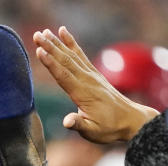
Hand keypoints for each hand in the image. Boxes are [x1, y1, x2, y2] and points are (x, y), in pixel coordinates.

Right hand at [33, 27, 158, 142]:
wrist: (130, 120)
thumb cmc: (109, 128)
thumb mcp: (93, 132)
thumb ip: (78, 125)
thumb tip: (66, 122)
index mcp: (84, 94)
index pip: (64, 76)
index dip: (51, 63)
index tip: (40, 51)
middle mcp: (87, 80)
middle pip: (66, 61)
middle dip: (51, 47)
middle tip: (37, 35)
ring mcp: (91, 75)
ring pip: (71, 55)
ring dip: (57, 43)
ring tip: (44, 32)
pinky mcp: (93, 73)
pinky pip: (80, 55)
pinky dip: (71, 43)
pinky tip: (63, 33)